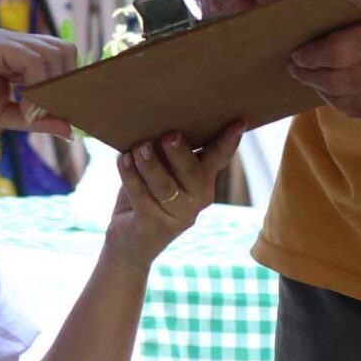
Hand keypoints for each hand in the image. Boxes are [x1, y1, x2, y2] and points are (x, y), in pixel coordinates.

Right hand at [0, 30, 77, 134]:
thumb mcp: (0, 114)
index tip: (60, 114)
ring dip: (50, 88)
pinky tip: (21, 107)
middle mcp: (14, 42)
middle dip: (64, 84)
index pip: (60, 58)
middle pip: (65, 51)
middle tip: (46, 113)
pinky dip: (35, 88)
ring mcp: (3, 40)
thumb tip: (70, 129)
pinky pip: (33, 61)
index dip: (66, 85)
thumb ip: (33, 119)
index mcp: (16, 55)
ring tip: (31, 113)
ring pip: (54, 54)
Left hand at [104, 125, 242, 273]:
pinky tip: (123, 159)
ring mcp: (177, 216)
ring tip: (139, 147)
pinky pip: (141, 197)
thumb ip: (166, 151)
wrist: (129, 242)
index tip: (238, 122)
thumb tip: (159, 118)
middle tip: (169, 134)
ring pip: (165, 187)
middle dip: (181, 154)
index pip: (219, 158)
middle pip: (193, 174)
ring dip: (151, 165)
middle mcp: (196, 199)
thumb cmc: (147, 194)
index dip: (229, 142)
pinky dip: (130, 176)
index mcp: (203, 179)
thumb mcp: (162, 170)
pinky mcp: (153, 226)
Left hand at [288, 0, 360, 121]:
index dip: (312, 56)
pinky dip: (351, 106)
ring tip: (314, 81)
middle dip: (312, 77)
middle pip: (342, 82)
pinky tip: (340, 95)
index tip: (295, 54)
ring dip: (328, 94)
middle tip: (295, 69)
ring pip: (355, 103)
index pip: (339, 53)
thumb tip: (327, 16)